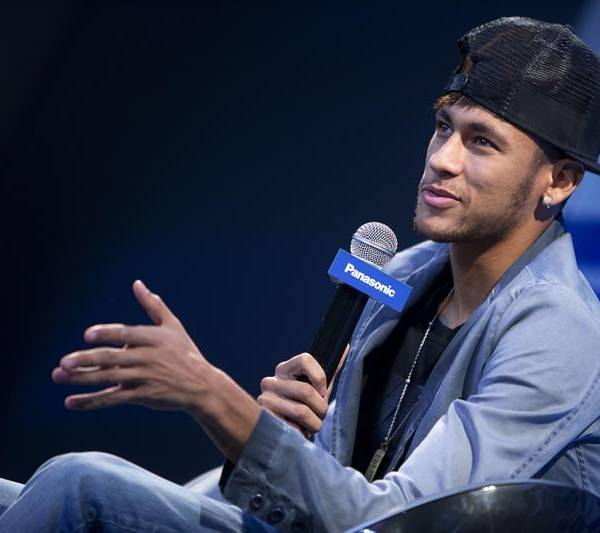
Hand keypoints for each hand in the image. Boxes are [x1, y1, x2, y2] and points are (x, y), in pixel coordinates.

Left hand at [52, 280, 211, 411]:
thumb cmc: (185, 353)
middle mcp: (147, 358)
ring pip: (108, 378)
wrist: (201, 386)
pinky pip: (113, 398)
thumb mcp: (173, 326)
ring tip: (59, 376)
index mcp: (153, 338)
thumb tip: (137, 284)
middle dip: (87, 360)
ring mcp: (144, 378)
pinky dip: (91, 401)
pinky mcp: (141, 396)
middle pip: (112, 358)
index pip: (126, 334)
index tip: (88, 335)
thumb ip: (153, 306)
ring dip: (82, 378)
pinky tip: (71, 402)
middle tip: (64, 362)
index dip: (107, 334)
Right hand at [258, 352, 332, 436]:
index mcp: (284, 369)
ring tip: (311, 425)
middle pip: (306, 390)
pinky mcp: (264, 420)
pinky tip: (299, 431)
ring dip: (314, 423)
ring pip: (301, 411)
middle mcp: (271, 382)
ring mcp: (265, 400)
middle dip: (320, 407)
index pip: (305, 359)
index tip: (324, 391)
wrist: (281, 431)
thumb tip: (346, 346)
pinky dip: (302, 433)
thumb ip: (329, 370)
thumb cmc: (303, 405)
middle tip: (320, 414)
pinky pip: (293, 428)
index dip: (319, 376)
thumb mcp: (316, 388)